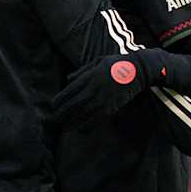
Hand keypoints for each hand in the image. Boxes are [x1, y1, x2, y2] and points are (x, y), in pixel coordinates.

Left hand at [53, 49, 167, 129]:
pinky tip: (81, 130)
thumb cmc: (116, 63)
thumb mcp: (97, 62)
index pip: (70, 90)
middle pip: (74, 104)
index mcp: (90, 76)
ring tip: (62, 128)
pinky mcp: (112, 107)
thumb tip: (68, 79)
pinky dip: (88, 125)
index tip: (52, 105)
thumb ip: (82, 71)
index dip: (60, 99)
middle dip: (62, 113)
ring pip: (84, 113)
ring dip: (72, 122)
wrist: (138, 70)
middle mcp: (95, 88)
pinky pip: (97, 119)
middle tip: (52, 120)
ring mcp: (104, 99)